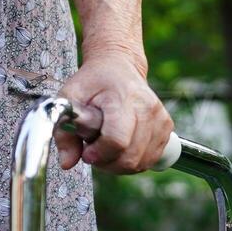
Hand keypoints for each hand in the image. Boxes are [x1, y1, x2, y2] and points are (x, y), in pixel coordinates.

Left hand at [54, 51, 172, 173]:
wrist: (118, 67)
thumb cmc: (91, 83)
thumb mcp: (69, 99)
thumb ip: (64, 132)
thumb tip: (67, 164)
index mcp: (122, 98)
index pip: (117, 140)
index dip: (99, 153)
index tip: (86, 151)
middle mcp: (147, 108)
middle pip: (130, 156)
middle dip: (106, 162)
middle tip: (92, 150)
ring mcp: (161, 118)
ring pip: (141, 162)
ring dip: (118, 163)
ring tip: (105, 146)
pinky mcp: (167, 127)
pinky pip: (150, 159)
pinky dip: (132, 161)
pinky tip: (119, 148)